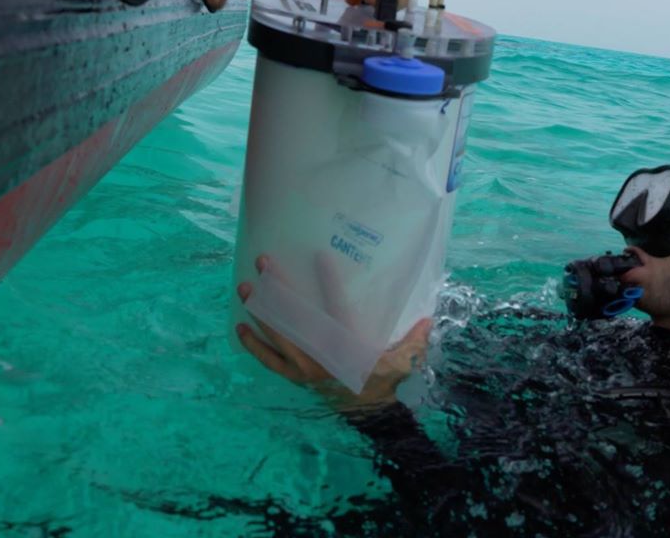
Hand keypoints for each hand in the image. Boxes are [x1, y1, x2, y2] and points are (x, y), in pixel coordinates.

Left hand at [235, 255, 431, 409]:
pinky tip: (240, 326)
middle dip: (277, 288)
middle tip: (264, 263)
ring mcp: (305, 368)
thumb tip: (429, 318)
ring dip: (259, 310)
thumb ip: (415, 339)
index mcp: (348, 347)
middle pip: (294, 317)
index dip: (329, 283)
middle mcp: (322, 357)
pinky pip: (269, 360)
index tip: (320, 258)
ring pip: (277, 335)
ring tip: (244, 287)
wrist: (366, 412)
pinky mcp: (295, 377)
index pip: (337, 309)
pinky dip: (254, 345)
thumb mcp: (403, 360)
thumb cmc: (384, 379)